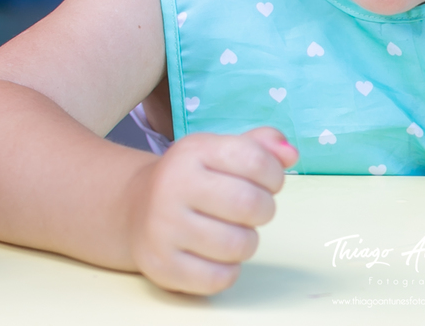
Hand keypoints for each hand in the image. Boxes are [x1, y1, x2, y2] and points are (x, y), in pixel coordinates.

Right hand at [124, 127, 298, 293]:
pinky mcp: (161, 265)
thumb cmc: (193, 178)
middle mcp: (172, 186)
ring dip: (248, 241)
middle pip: (250, 205)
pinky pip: (219, 278)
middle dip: (265, 210)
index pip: (255, 160)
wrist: (134, 208)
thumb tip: (291, 154)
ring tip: (234, 231)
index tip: (268, 181)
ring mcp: (163, 228)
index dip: (274, 175)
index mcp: (192, 151)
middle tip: (254, 210)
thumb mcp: (221, 150)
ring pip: (239, 245)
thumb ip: (260, 146)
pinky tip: (218, 255)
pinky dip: (229, 270)